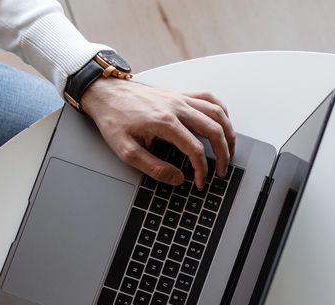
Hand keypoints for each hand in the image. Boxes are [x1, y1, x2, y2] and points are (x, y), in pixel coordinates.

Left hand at [80, 80, 234, 189]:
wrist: (105, 93)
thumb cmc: (114, 118)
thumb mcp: (126, 151)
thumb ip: (153, 168)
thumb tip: (177, 178)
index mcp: (164, 122)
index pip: (195, 149)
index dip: (201, 169)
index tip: (200, 181)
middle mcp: (177, 107)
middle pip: (214, 129)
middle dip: (223, 153)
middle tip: (221, 170)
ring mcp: (180, 98)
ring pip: (217, 112)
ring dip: (228, 133)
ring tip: (229, 150)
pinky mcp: (179, 94)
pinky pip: (208, 98)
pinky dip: (221, 111)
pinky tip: (222, 123)